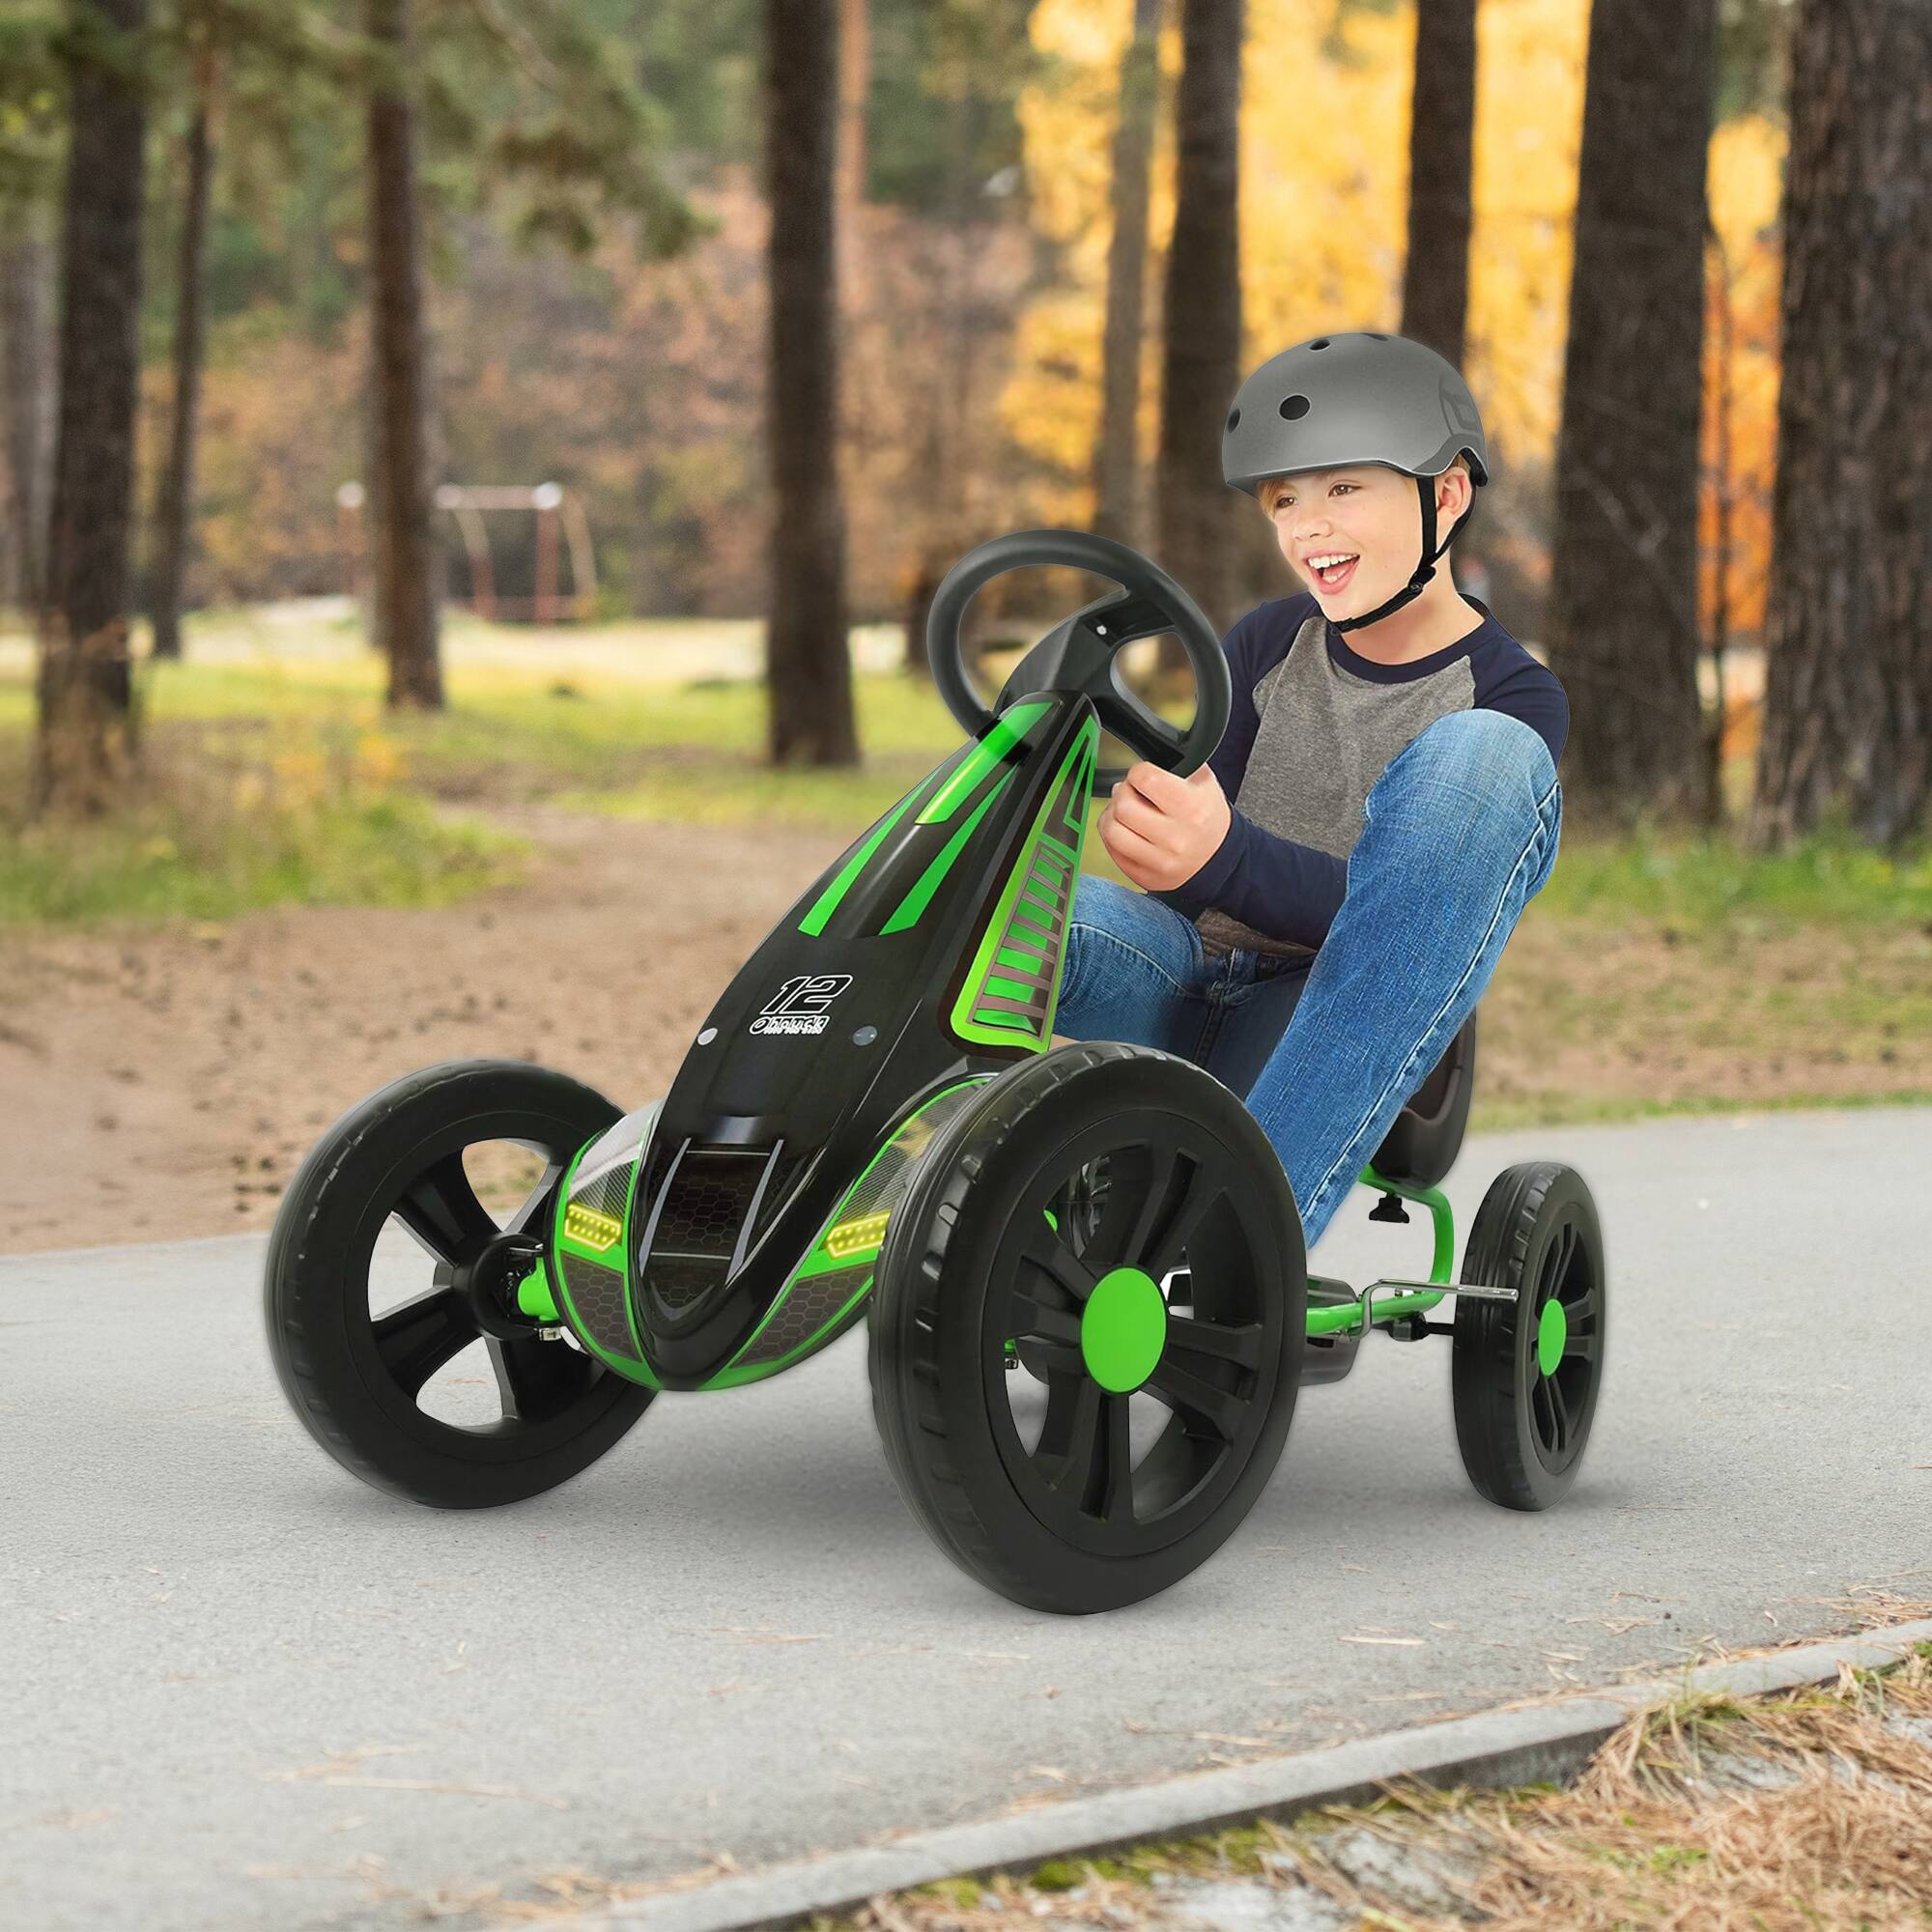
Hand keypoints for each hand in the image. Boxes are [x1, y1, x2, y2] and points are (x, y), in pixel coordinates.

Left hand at [1097, 761, 1230, 892]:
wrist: (1218, 859)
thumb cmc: (1207, 818)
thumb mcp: (1204, 783)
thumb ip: (1176, 765)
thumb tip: (1146, 753)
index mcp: (1191, 808)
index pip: (1144, 779)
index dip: (1138, 772)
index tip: (1142, 775)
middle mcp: (1175, 838)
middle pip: (1123, 805)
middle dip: (1123, 793)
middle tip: (1131, 793)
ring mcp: (1159, 861)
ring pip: (1111, 830)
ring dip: (1112, 815)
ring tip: (1124, 812)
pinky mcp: (1145, 877)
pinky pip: (1112, 851)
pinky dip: (1114, 836)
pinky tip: (1126, 830)